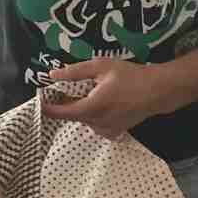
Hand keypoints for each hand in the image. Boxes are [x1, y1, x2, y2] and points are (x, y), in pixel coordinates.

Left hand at [40, 58, 170, 140]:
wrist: (157, 91)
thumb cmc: (130, 76)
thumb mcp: (102, 66)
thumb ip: (75, 72)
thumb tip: (53, 75)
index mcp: (93, 106)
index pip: (62, 113)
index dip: (48, 109)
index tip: (40, 101)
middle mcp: (98, 122)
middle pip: (73, 116)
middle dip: (67, 104)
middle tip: (65, 90)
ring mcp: (107, 130)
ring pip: (85, 121)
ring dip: (82, 109)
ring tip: (90, 93)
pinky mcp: (114, 132)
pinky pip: (96, 125)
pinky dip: (94, 115)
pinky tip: (104, 103)